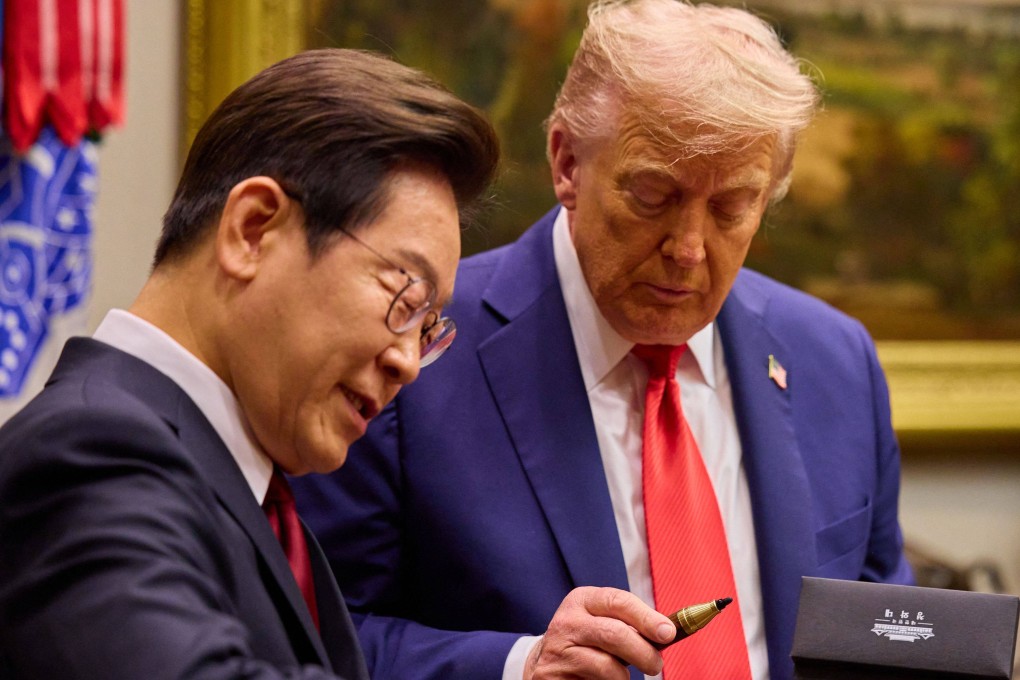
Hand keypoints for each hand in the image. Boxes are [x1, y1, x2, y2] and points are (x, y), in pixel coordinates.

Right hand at [524, 586, 674, 678]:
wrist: (549, 663)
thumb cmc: (589, 641)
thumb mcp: (604, 622)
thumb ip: (632, 624)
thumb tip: (668, 630)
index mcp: (582, 600)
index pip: (618, 601)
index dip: (646, 617)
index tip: (668, 632)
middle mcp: (567, 621)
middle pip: (615, 634)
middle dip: (644, 652)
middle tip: (655, 664)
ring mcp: (558, 650)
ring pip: (607, 666)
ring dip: (624, 676)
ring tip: (622, 675)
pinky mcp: (554, 676)